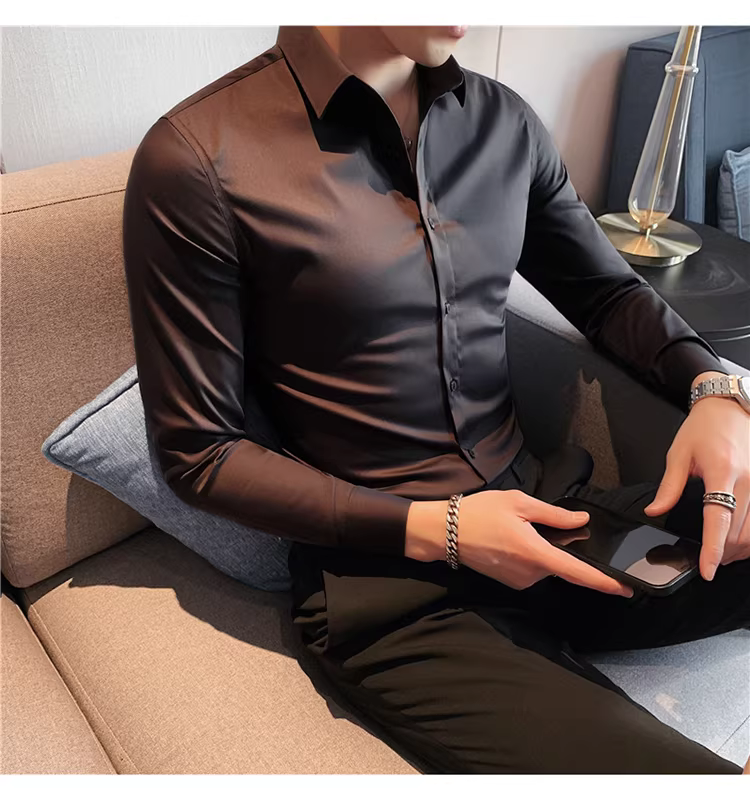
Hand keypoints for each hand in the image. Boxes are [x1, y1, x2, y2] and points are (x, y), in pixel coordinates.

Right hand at [405, 489, 633, 596]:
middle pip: (561, 563)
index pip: (578, 572)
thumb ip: (554, 514)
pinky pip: (532, 569)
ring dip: (541, 549)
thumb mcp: (518, 503)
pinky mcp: (511, 582)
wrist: (445, 532)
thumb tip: (581, 522)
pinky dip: (530, 555)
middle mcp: (530, 573)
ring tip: (515, 529)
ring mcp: (519, 580)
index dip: (605, 582)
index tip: (627, 589)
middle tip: (532, 523)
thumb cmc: (479, 513)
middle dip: (558, 546)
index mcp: (535, 553)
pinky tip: (510, 539)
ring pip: (546, 565)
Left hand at [643, 371, 749, 580]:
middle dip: (723, 554)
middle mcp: (747, 481)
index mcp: (722, 471)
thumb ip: (669, 486)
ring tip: (720, 556)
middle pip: (739, 531)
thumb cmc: (704, 427)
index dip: (713, 549)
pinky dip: (749, 536)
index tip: (707, 569)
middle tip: (706, 564)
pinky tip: (736, 540)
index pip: (719, 519)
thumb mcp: (678, 453)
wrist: (731, 406)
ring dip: (738, 549)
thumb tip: (655, 511)